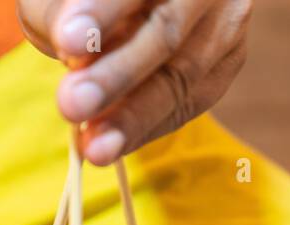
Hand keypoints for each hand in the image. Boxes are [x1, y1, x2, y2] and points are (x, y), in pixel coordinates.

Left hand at [18, 0, 251, 164]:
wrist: (124, 7)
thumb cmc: (80, 0)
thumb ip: (61, 13)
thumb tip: (74, 47)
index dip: (102, 11)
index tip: (68, 41)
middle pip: (167, 29)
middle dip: (118, 74)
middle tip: (72, 104)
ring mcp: (227, 17)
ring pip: (182, 74)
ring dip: (133, 117)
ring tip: (92, 146)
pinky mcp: (228, 58)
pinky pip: (189, 101)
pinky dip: (145, 127)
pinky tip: (108, 144)